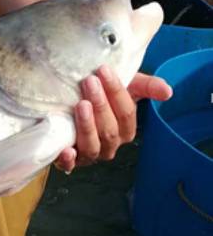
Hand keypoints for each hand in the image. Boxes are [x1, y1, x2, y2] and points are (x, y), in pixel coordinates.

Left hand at [54, 65, 172, 172]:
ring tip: (81, 105)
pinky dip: (69, 160)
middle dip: (101, 105)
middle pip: (109, 130)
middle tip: (89, 81)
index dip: (116, 91)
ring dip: (87, 126)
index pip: (126, 113)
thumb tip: (168, 91)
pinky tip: (66, 151)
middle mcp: (110, 145)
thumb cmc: (100, 97)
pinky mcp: (69, 161)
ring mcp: (90, 154)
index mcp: (125, 130)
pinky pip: (70, 165)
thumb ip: (146, 87)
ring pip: (93, 146)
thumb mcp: (123, 88)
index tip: (103, 70)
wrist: (67, 107)